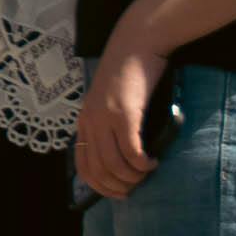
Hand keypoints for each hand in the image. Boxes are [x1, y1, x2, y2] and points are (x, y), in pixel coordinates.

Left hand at [73, 23, 176, 201]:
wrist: (137, 42)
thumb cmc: (129, 73)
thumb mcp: (111, 101)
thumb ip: (110, 126)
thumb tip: (122, 158)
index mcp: (84, 121)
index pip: (82, 167)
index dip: (100, 187)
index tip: (119, 192)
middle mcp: (90, 122)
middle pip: (98, 171)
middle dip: (118, 187)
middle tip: (137, 188)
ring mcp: (105, 118)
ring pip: (115, 166)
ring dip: (133, 178)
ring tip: (148, 174)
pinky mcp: (124, 114)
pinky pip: (131, 152)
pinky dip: (143, 164)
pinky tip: (153, 162)